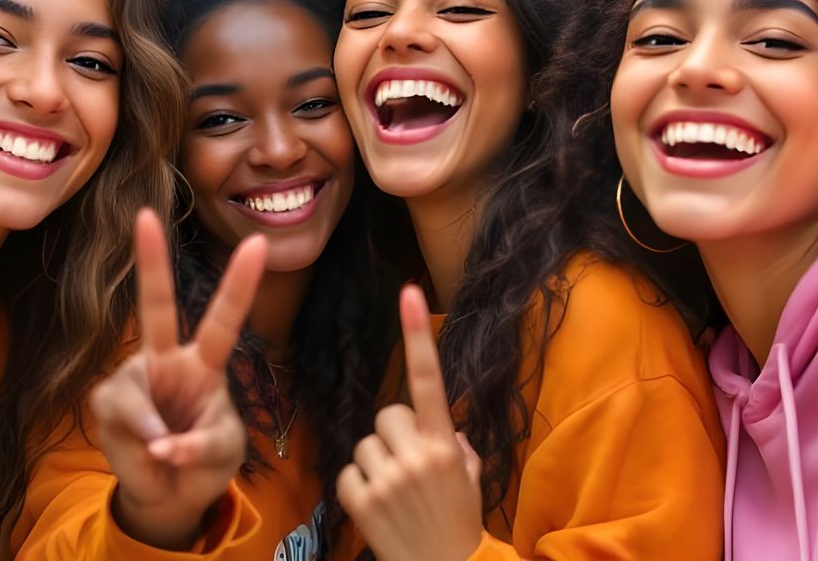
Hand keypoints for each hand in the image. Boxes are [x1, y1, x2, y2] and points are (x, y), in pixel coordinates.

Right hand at [90, 209, 267, 549]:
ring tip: (165, 456)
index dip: (239, 283)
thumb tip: (162, 443)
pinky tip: (148, 457)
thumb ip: (202, 446)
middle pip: (157, 308)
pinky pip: (123, 421)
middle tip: (144, 217)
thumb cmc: (202, 462)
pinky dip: (140, 450)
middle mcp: (166, 360)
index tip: (258, 243)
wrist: (167, 496)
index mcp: (205, 364)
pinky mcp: (107, 401)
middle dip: (149, 263)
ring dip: (154, 435)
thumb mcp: (223, 456)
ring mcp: (133, 378)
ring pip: (134, 395)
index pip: (224, 318)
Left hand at [337, 286, 483, 560]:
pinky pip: (348, 473)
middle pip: (387, 415)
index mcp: (445, 444)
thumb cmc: (459, 525)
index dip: (418, 335)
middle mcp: (417, 457)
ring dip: (377, 463)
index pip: (428, 380)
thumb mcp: (469, 479)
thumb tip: (441, 429)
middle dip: (395, 435)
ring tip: (397, 494)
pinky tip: (379, 508)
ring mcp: (387, 480)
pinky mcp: (361, 502)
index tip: (409, 292)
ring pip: (364, 444)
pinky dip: (359, 488)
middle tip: (410, 466)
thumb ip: (454, 444)